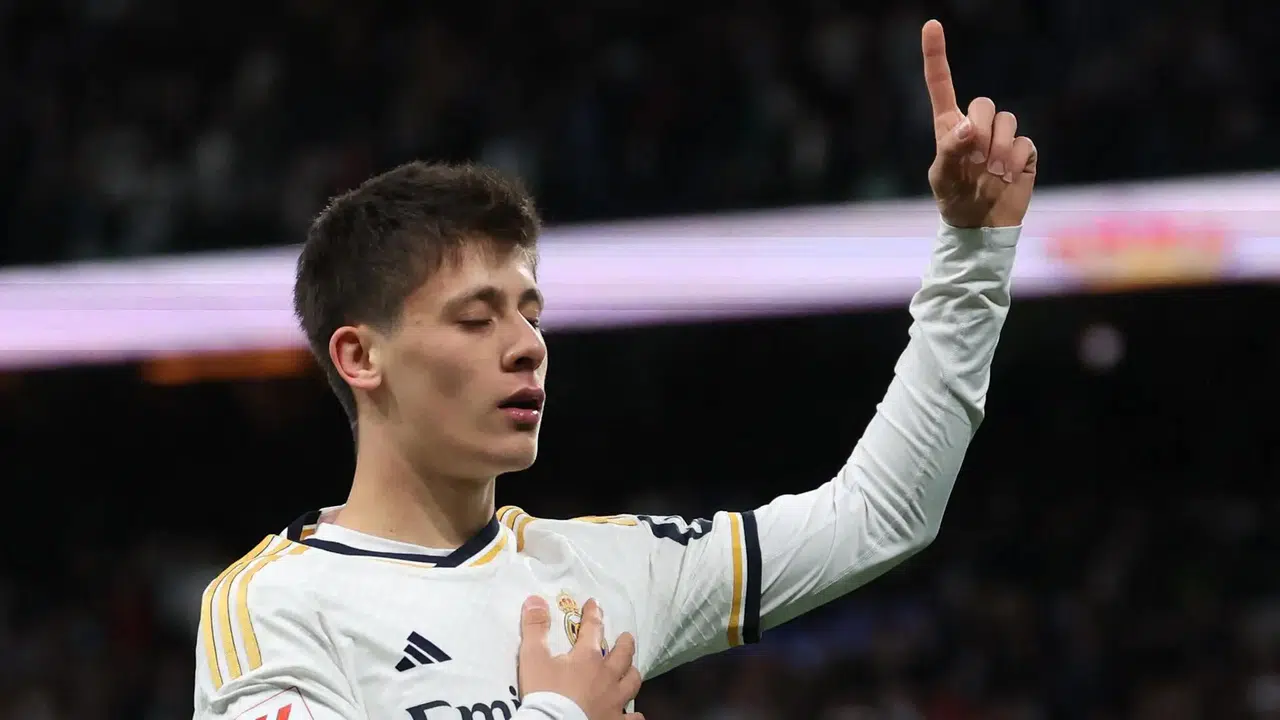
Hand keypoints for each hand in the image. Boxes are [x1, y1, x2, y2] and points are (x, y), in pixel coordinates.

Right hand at [517, 596, 644, 719]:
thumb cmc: (545, 694)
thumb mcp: (533, 658)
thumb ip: (534, 628)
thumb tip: (535, 599)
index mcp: (587, 658)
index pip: (593, 629)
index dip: (593, 614)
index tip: (594, 604)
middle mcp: (606, 676)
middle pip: (622, 655)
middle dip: (625, 644)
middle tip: (626, 637)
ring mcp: (614, 701)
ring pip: (631, 683)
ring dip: (632, 674)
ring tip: (632, 670)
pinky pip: (631, 718)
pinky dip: (633, 715)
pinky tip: (634, 715)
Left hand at [922, 19, 1037, 228]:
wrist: (981, 225)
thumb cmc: (954, 199)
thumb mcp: (942, 178)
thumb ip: (950, 150)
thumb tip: (968, 127)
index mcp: (949, 126)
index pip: (941, 84)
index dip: (936, 55)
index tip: (932, 25)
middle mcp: (976, 126)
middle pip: (984, 103)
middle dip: (980, 130)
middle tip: (976, 159)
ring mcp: (1001, 137)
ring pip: (1007, 120)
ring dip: (998, 151)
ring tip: (991, 175)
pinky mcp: (1023, 151)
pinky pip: (1024, 142)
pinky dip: (1014, 161)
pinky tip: (1007, 178)